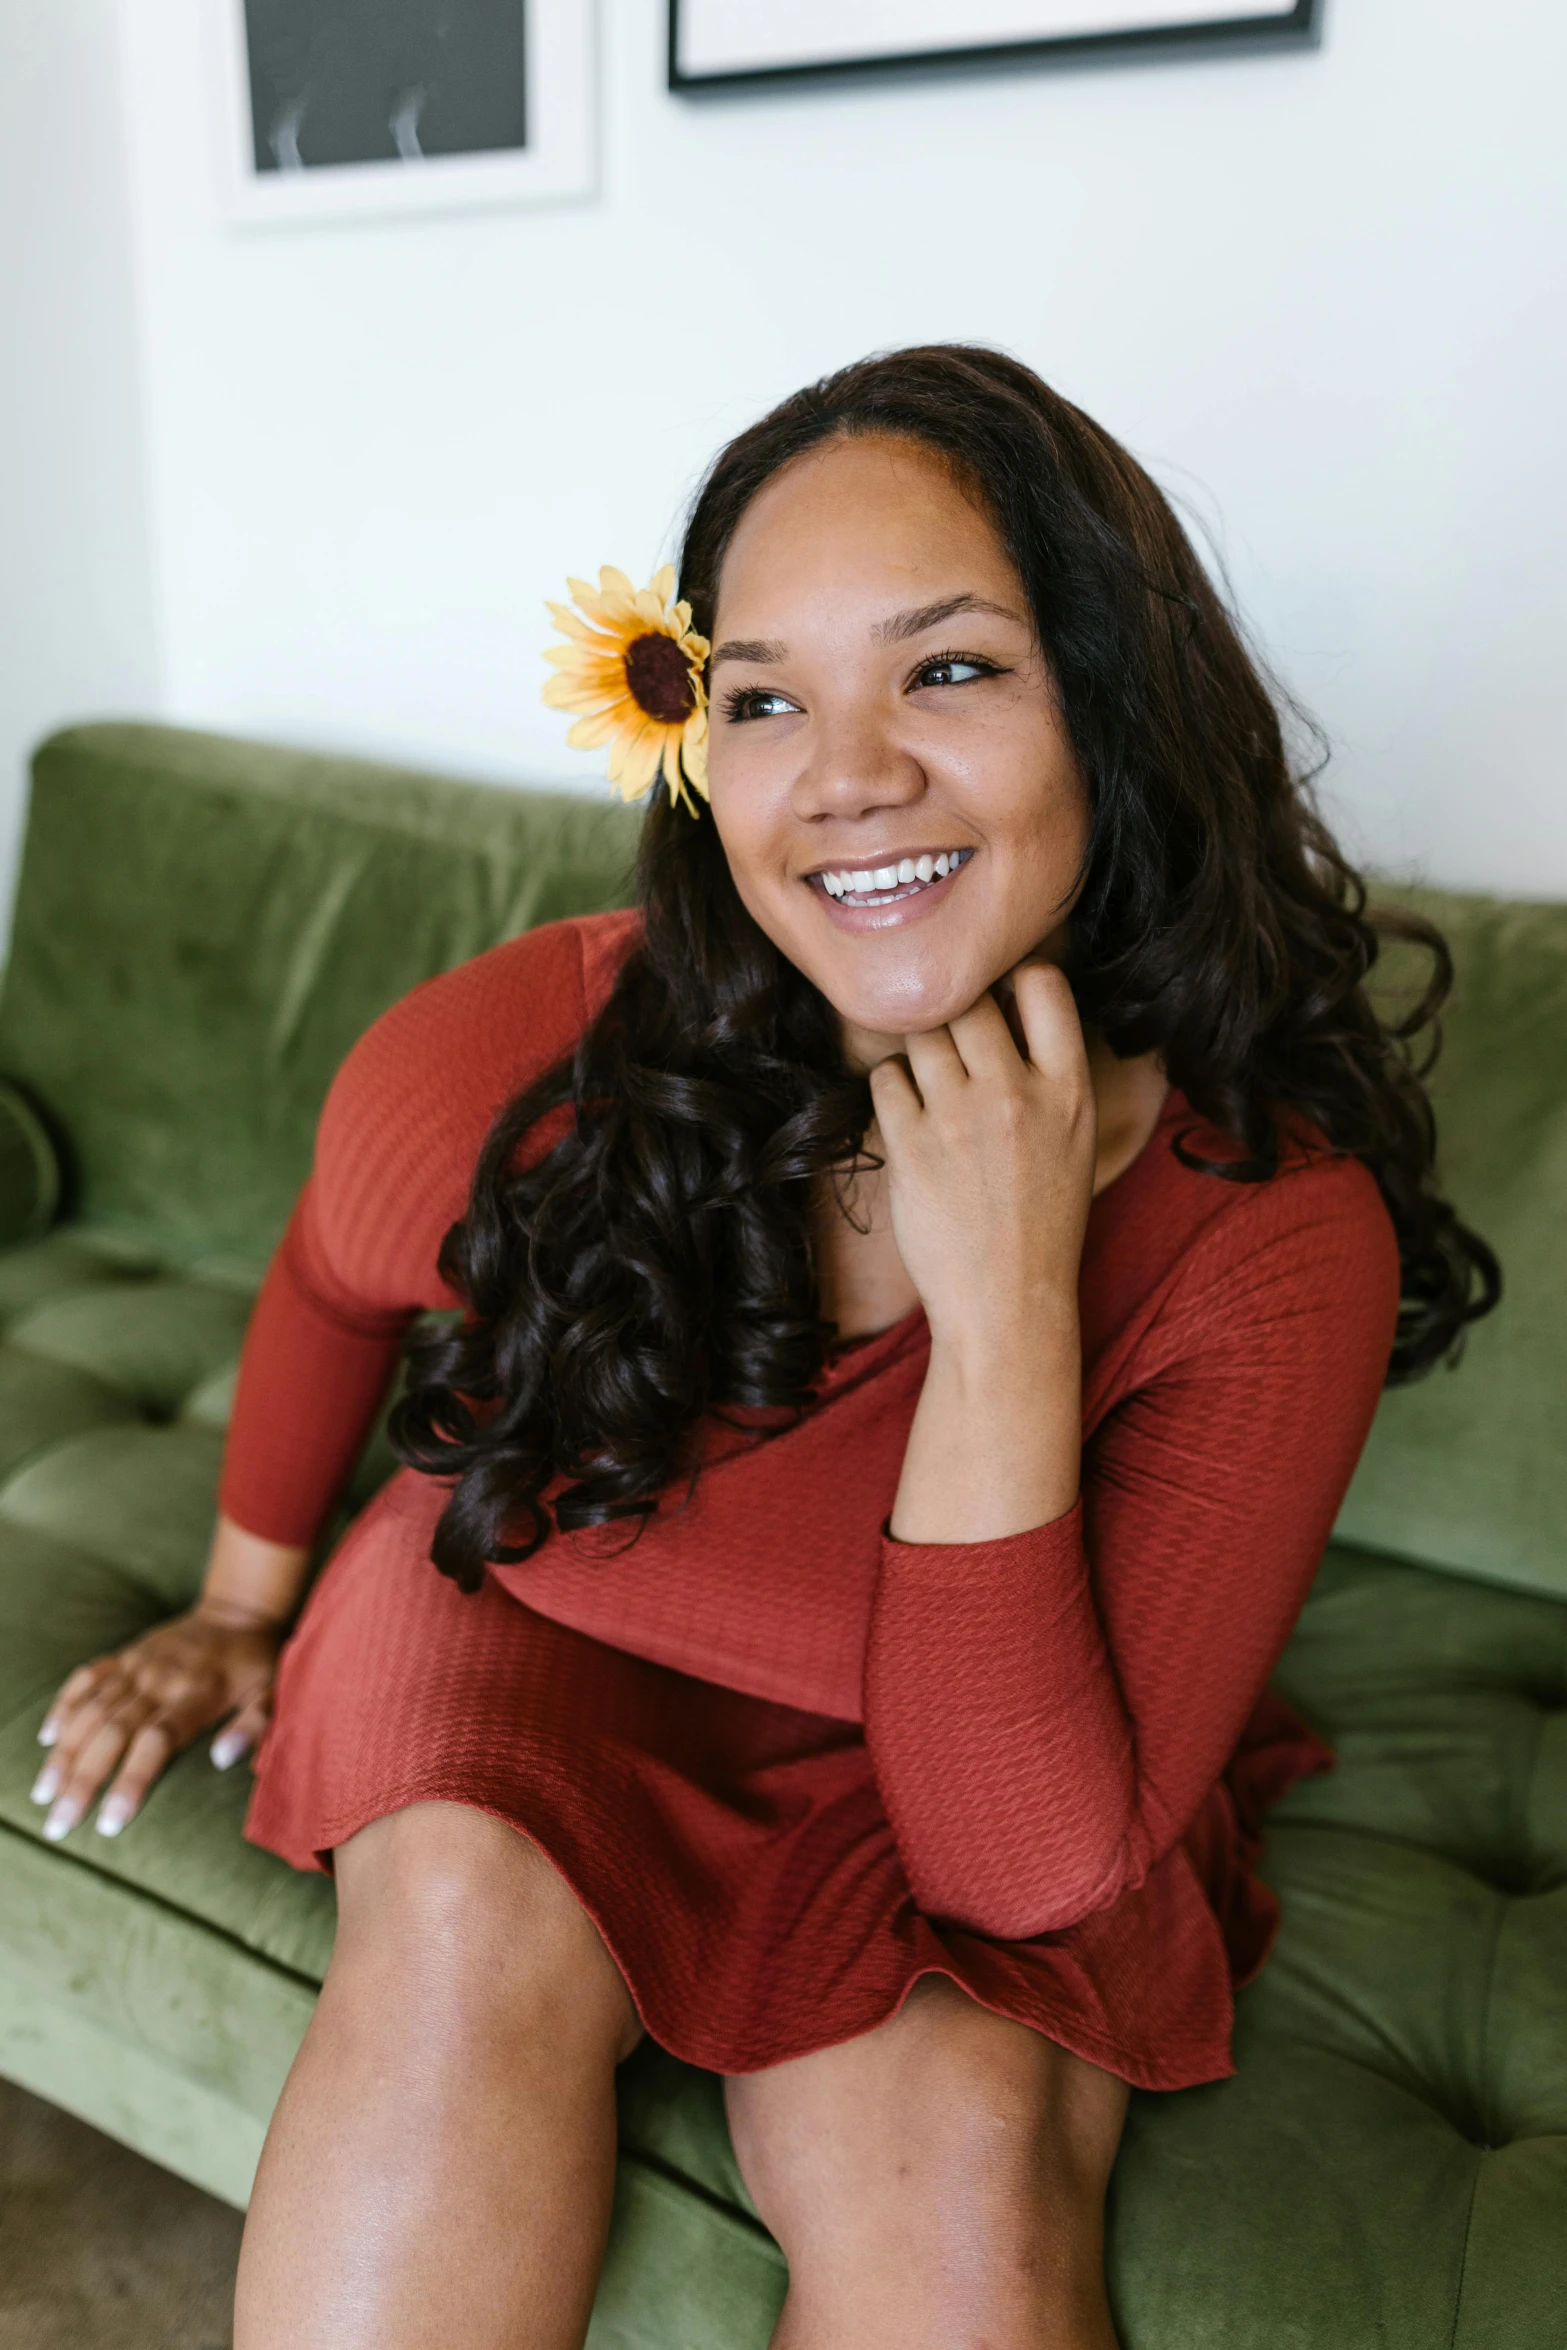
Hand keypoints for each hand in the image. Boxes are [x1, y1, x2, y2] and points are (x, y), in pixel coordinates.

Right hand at [32, 1602, 282, 1842]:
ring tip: (44, 1792)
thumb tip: (223, 1760)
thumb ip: (254, 1726)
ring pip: (92, 1710)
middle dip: (83, 1781)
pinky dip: (65, 1705)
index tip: (109, 1824)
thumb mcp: (273, 1693)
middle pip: (113, 1733)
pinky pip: (87, 1677)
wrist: (240, 1609)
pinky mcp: (125, 1656)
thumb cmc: (258, 1661)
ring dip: (65, 1752)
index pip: (155, 1742)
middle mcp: (160, 1679)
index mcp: (197, 1693)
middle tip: (59, 1823)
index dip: (131, 1782)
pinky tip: (47, 1737)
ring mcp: (138, 1665)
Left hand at [868, 959, 1094, 1362]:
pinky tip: (908, 1116)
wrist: (1008, 1302)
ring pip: (921, 1031)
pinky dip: (891, 1088)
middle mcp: (1017, 1093)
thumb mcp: (1075, 1140)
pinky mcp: (911, 1145)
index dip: (1013, 980)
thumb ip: (1048, 1074)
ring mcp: (960, 1117)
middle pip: (968, 999)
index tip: (999, 1000)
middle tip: (950, 1044)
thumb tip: (1007, 1007)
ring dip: (919, 1048)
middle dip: (955, 1012)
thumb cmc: (1041, 1222)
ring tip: (929, 1082)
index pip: (1043, 983)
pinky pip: (885, 1077)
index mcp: (1069, 1090)